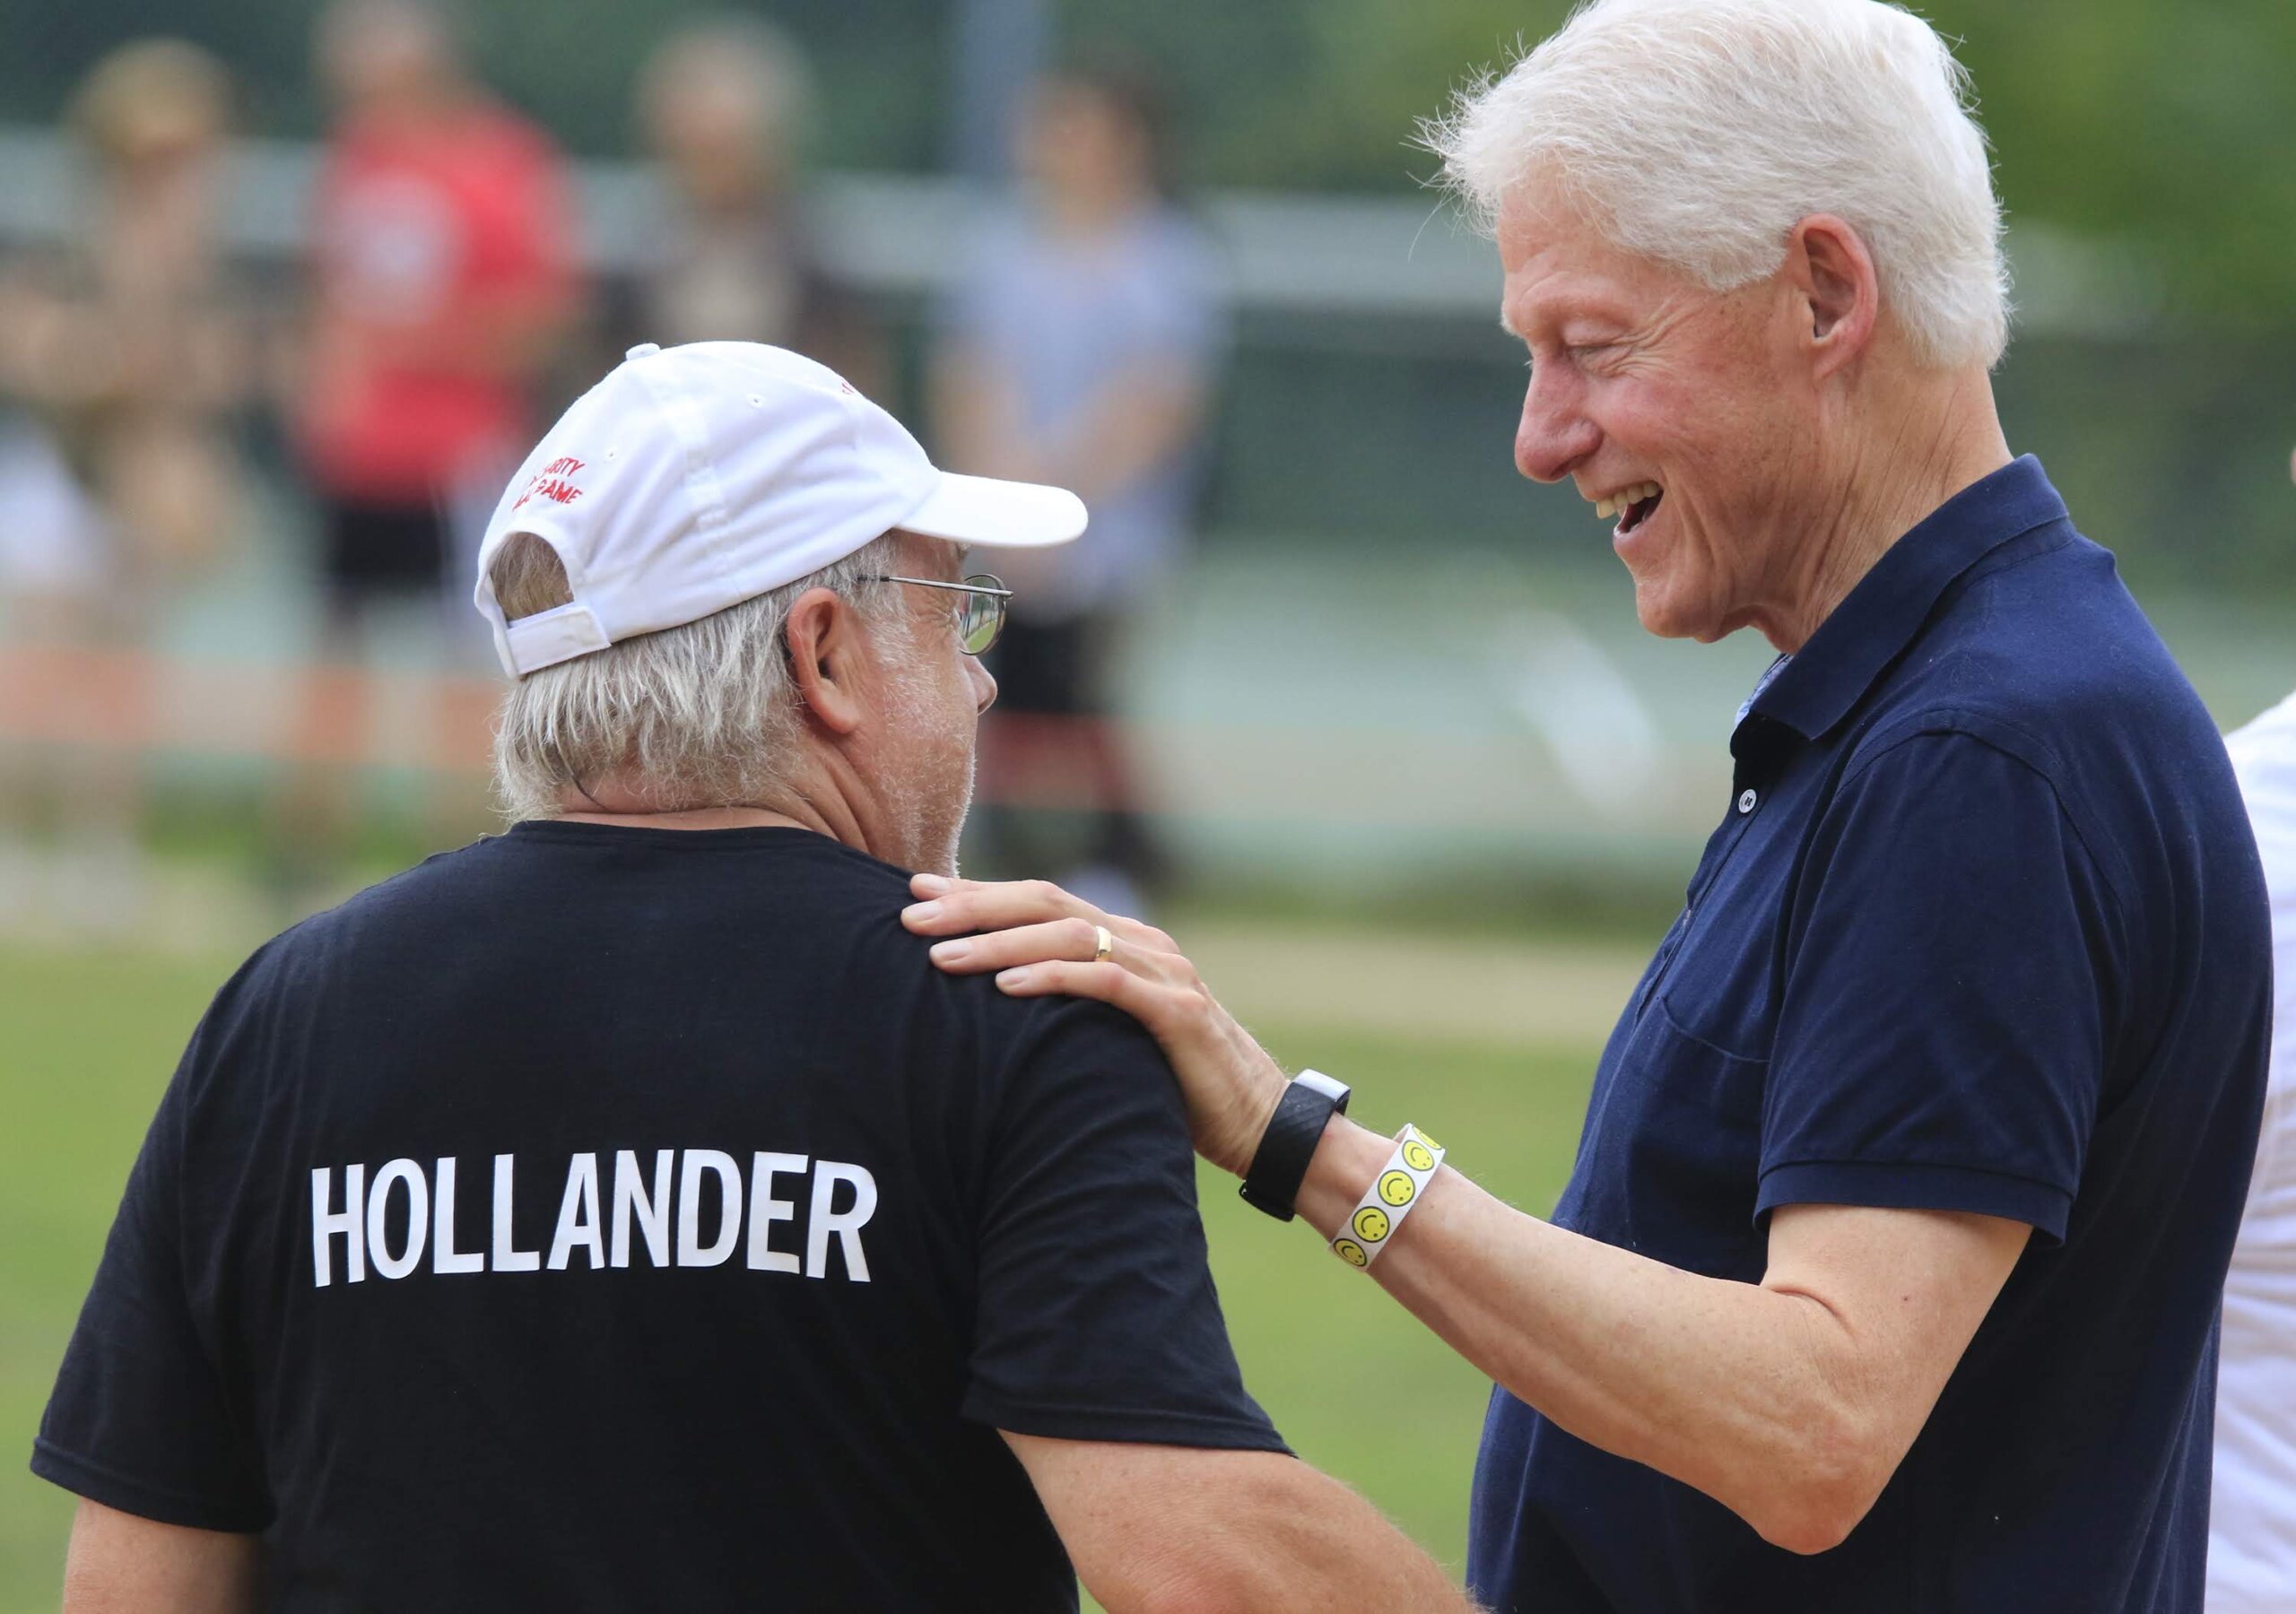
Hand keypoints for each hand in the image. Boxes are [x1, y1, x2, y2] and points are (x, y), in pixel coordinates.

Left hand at [903, 875, 1287, 1176]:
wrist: (1265, 1127)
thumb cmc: (1179, 1092)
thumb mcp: (1112, 1043)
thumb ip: (1068, 1019)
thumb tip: (991, 1021)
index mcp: (1126, 943)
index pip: (1040, 902)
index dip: (978, 894)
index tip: (916, 894)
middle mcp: (1145, 945)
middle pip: (1045, 904)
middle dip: (973, 906)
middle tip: (909, 915)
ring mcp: (1164, 973)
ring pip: (1068, 936)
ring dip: (998, 943)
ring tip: (939, 956)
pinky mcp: (1178, 1013)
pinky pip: (1105, 984)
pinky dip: (1051, 980)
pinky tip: (1004, 989)